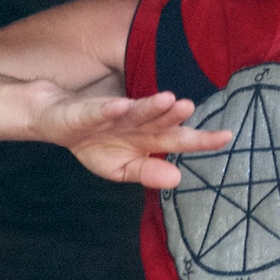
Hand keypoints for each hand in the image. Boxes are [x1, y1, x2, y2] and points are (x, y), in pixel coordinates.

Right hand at [34, 87, 229, 187]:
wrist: (53, 121)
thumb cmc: (93, 143)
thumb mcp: (120, 168)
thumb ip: (147, 173)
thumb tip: (177, 179)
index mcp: (147, 139)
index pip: (179, 139)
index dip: (202, 139)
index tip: (226, 137)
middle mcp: (136, 123)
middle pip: (160, 120)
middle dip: (175, 115)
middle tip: (190, 107)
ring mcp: (113, 115)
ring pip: (136, 110)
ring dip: (151, 106)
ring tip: (169, 100)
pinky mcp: (86, 112)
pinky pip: (99, 111)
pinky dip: (109, 109)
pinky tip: (121, 106)